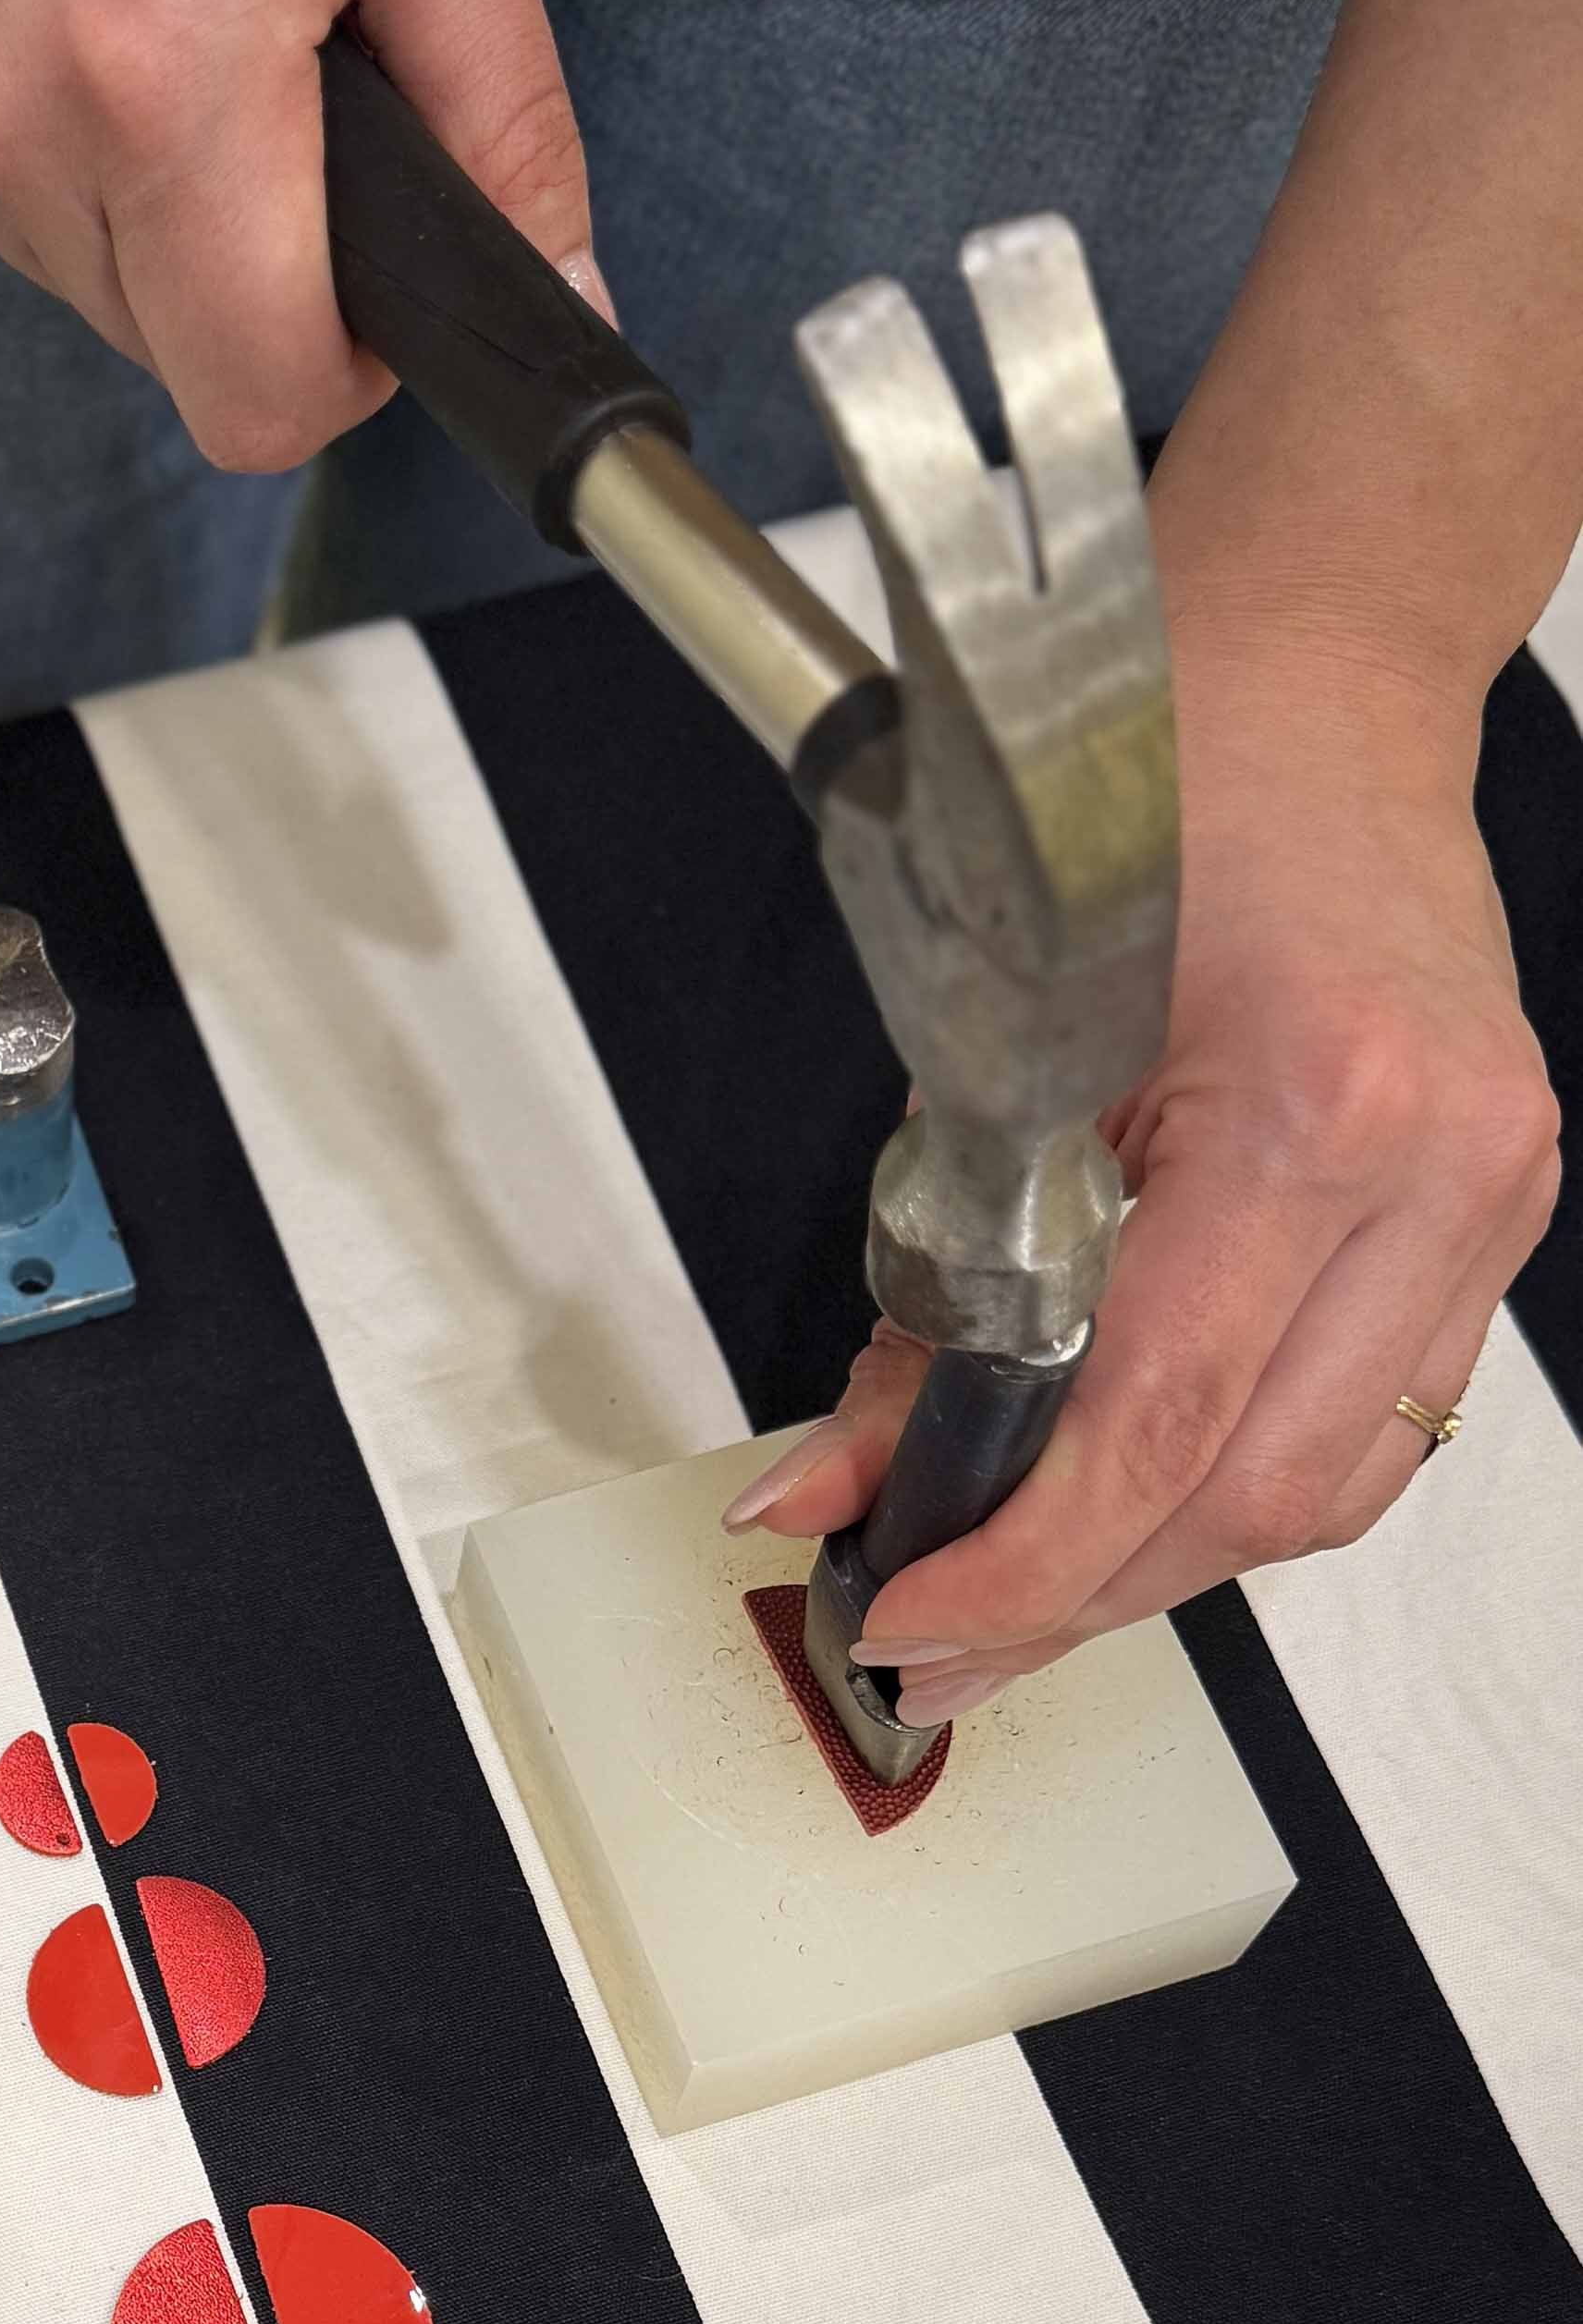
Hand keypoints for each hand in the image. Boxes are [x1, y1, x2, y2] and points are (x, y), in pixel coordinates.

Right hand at [0, 0, 592, 470]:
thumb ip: (494, 99)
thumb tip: (558, 280)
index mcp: (153, 80)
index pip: (262, 402)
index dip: (349, 363)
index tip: (386, 260)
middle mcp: (6, 126)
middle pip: (180, 358)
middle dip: (262, 264)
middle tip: (291, 65)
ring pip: (96, 286)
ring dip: (165, 198)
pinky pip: (7, 200)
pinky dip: (72, 136)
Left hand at [723, 622, 1562, 1723]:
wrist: (1313, 670)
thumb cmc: (1154, 795)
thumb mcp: (991, 1052)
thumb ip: (925, 1296)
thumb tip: (833, 1491)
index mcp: (1321, 1110)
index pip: (1160, 1423)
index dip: (1024, 1562)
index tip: (907, 1619)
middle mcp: (1440, 1170)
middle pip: (1260, 1497)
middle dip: (1078, 1602)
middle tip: (934, 1653)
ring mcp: (1491, 1201)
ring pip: (1329, 1492)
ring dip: (1159, 1571)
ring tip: (1014, 1609)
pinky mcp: (1492, 1217)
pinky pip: (1372, 1427)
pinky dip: (1239, 1491)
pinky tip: (1132, 1516)